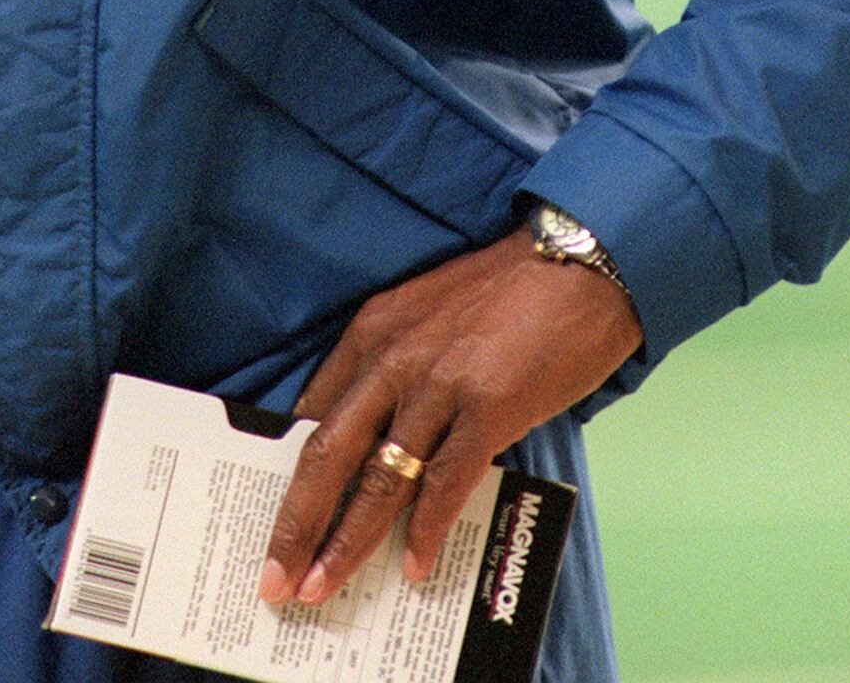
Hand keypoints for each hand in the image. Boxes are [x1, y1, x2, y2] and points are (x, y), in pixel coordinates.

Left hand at [258, 227, 642, 608]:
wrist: (575, 263)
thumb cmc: (504, 291)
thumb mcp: (425, 313)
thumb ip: (394, 366)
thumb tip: (373, 435)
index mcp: (372, 331)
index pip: (312, 413)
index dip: (288, 472)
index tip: (276, 515)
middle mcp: (393, 358)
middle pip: (328, 452)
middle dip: (296, 522)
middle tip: (274, 578)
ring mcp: (439, 385)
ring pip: (379, 479)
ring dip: (347, 541)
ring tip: (324, 586)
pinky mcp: (489, 408)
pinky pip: (446, 483)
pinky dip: (427, 531)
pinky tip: (413, 566)